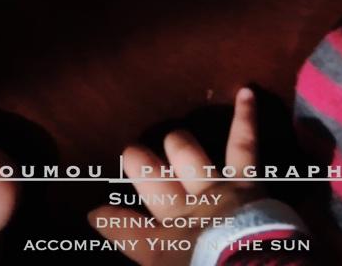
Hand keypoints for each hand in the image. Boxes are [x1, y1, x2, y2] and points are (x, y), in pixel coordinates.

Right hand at [88, 86, 260, 264]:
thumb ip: (152, 258)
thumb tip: (123, 236)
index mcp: (162, 251)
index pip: (124, 231)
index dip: (108, 220)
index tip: (95, 212)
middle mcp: (180, 214)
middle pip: (150, 179)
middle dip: (139, 164)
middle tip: (132, 156)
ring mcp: (211, 193)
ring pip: (185, 153)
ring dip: (177, 144)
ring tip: (172, 138)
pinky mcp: (245, 184)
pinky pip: (243, 146)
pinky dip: (245, 117)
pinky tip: (246, 91)